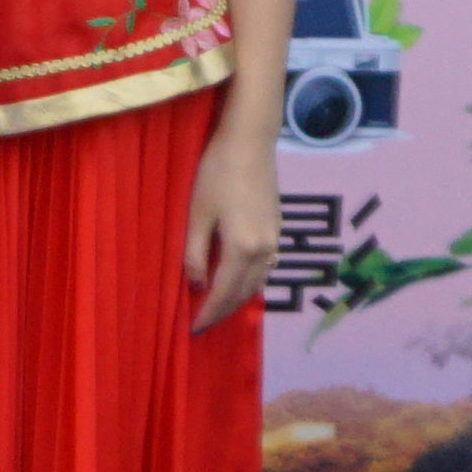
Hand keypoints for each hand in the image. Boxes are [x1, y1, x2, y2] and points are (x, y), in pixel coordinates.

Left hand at [181, 119, 279, 332]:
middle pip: (244, 293)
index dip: (208, 313)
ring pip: (257, 283)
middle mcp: (264, 250)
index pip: (223, 293)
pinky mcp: (277, 230)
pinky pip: (265, 268)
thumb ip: (195, 253)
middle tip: (202, 322)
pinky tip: (235, 280)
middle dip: (223, 311)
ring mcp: (275, 241)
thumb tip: (196, 285)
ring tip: (216, 306)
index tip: (193, 329)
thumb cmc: (217, 174)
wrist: (251, 143)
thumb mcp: (197, 214)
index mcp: (242, 248)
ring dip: (238, 298)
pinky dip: (249, 282)